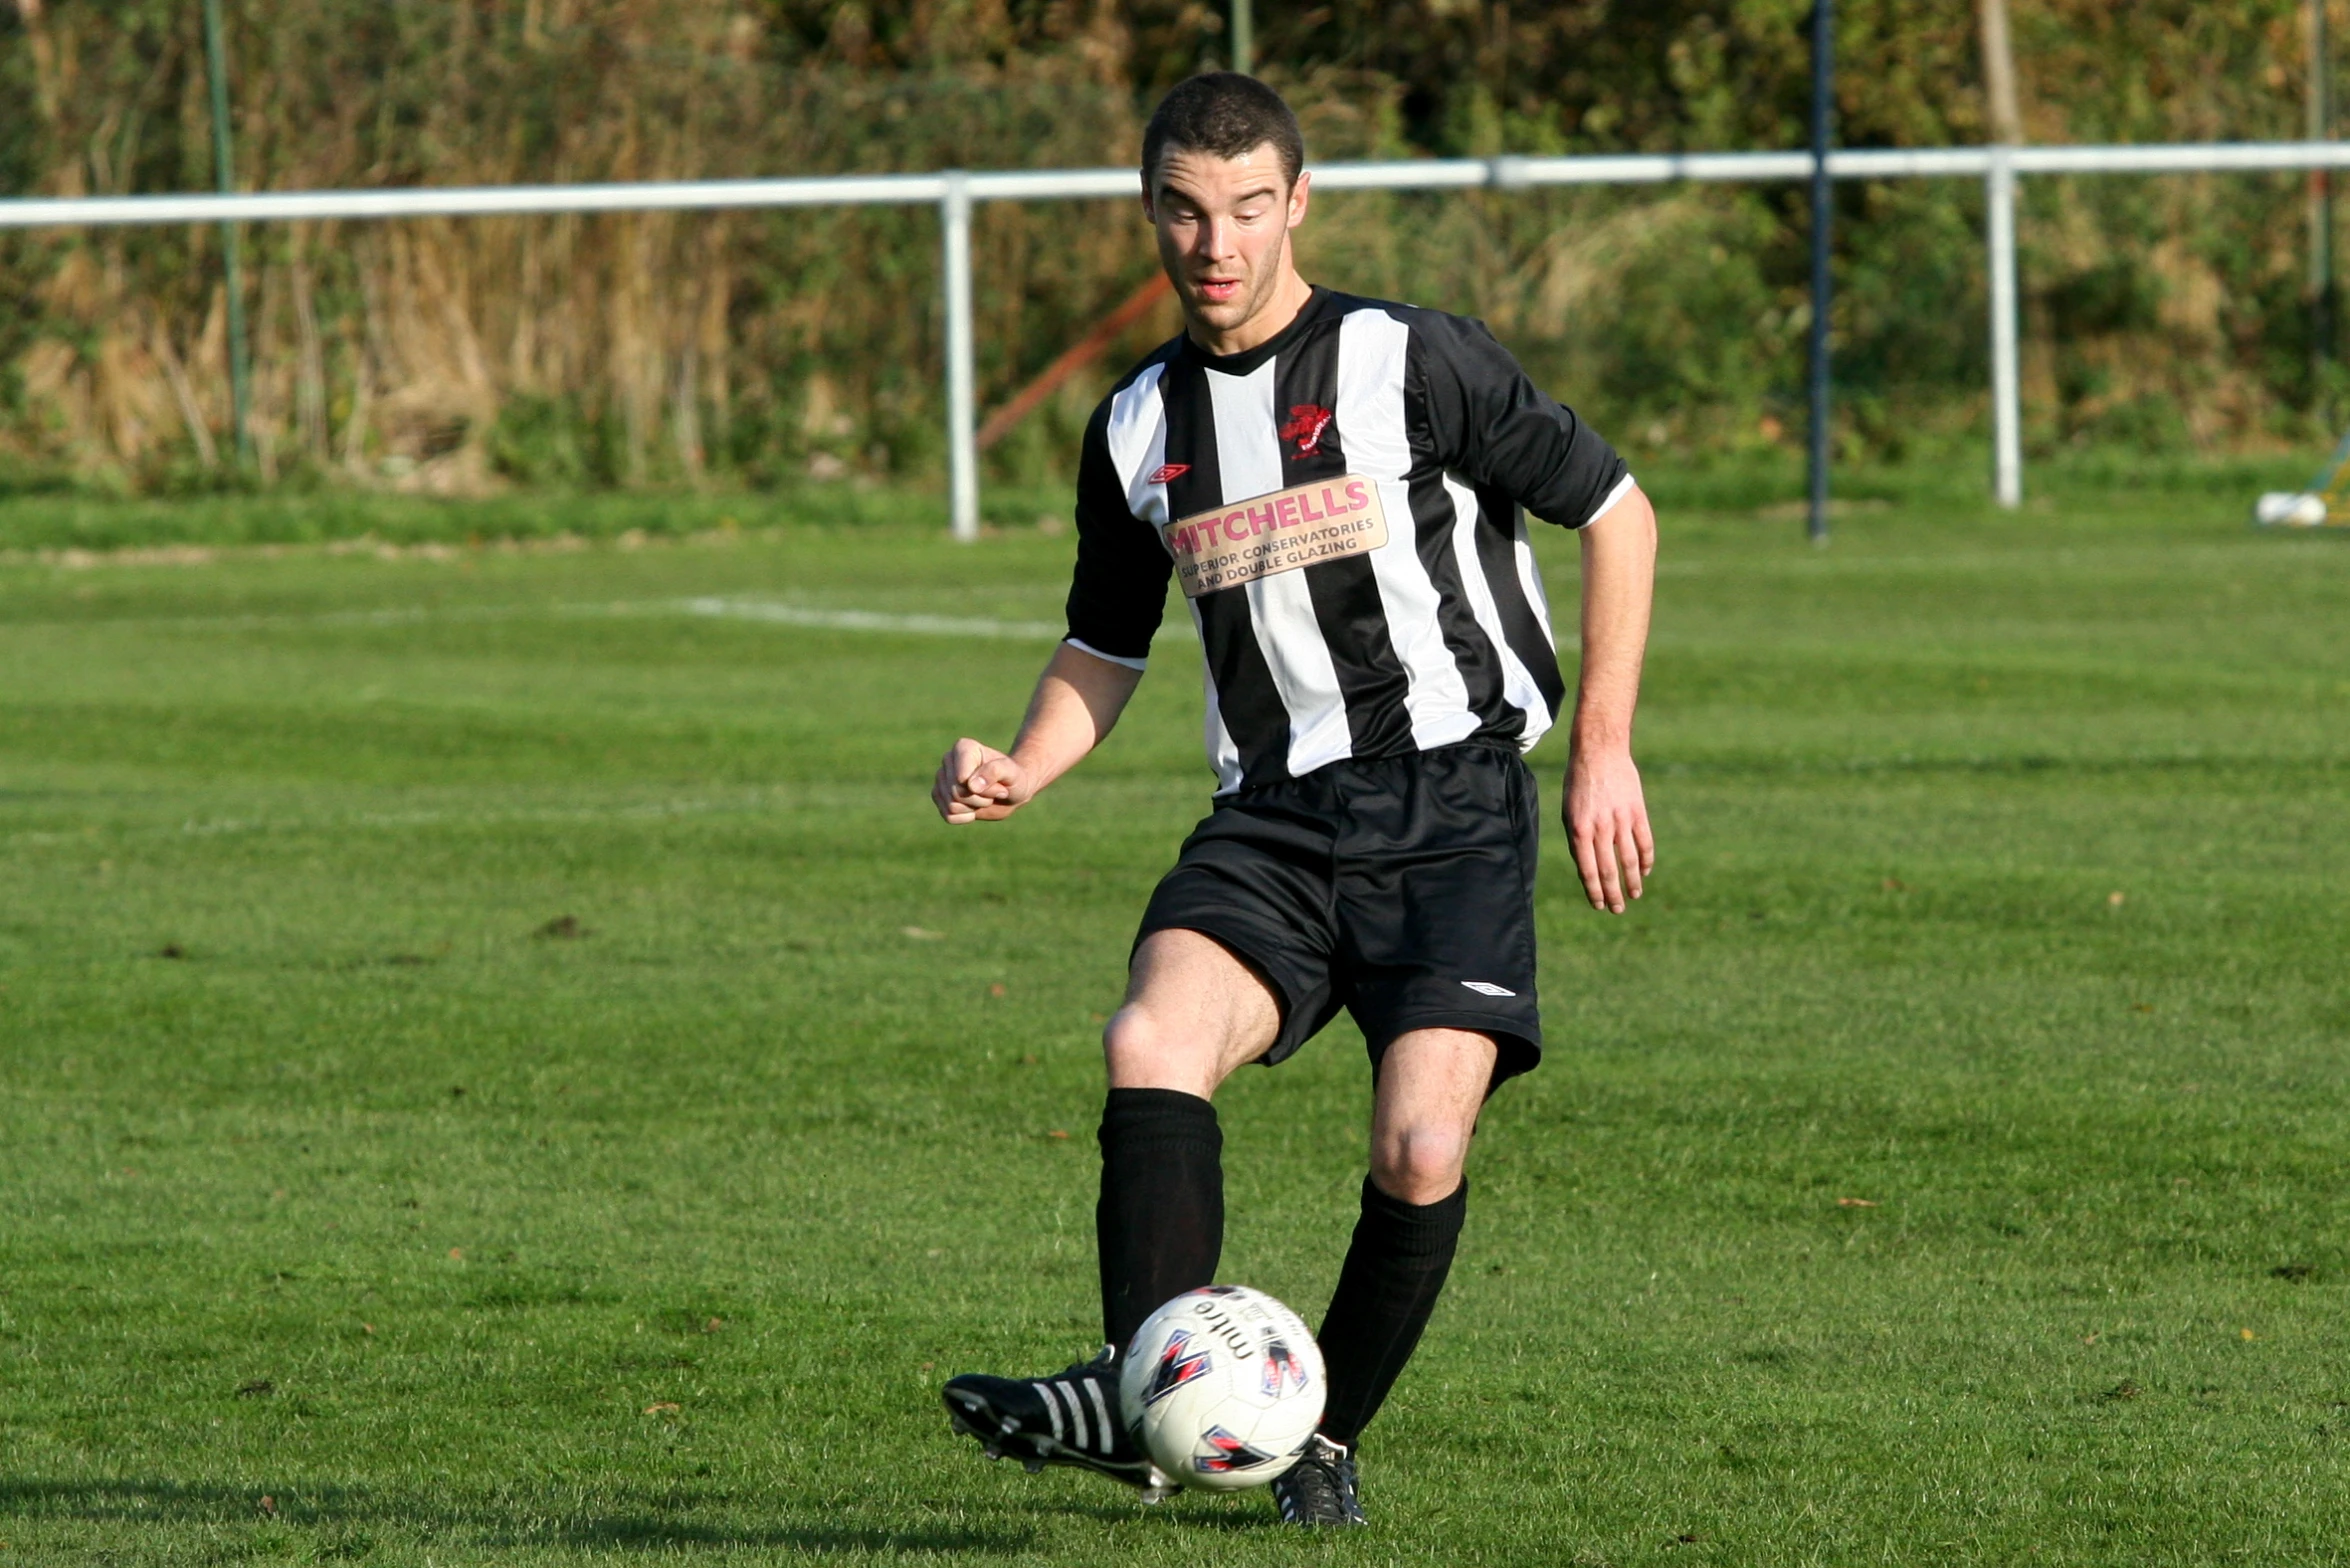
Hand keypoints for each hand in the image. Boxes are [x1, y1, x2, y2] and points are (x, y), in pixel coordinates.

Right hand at [933, 738, 1035, 823]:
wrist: (1011, 792)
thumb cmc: (1013, 778)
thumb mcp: (1012, 773)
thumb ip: (994, 772)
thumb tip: (970, 785)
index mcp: (963, 748)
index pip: (962, 778)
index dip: (984, 789)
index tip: (1000, 784)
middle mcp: (948, 760)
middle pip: (956, 793)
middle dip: (980, 799)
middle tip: (994, 792)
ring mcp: (941, 778)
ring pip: (951, 805)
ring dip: (973, 807)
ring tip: (984, 797)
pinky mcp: (940, 796)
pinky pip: (948, 816)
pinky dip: (965, 817)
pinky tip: (974, 807)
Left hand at [1564, 744, 1653, 913]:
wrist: (1599, 752)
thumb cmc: (1579, 784)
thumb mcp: (1568, 812)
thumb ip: (1578, 840)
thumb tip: (1587, 867)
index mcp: (1579, 830)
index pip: (1587, 870)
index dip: (1594, 891)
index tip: (1599, 905)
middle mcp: (1600, 828)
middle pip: (1609, 870)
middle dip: (1613, 893)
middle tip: (1617, 910)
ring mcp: (1621, 820)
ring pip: (1630, 859)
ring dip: (1633, 881)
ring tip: (1634, 895)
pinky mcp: (1637, 811)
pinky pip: (1645, 841)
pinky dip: (1646, 859)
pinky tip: (1645, 871)